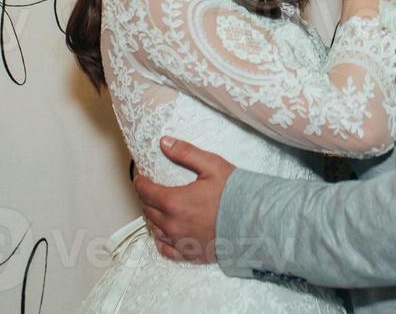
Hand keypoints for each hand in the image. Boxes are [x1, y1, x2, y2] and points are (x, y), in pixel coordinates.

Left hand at [133, 137, 235, 263]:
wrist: (254, 222)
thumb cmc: (234, 193)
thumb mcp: (211, 165)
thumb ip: (185, 153)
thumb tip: (164, 142)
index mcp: (174, 202)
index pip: (146, 191)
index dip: (140, 182)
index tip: (140, 177)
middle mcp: (172, 224)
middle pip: (148, 210)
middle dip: (145, 198)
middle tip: (149, 189)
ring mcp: (180, 241)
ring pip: (155, 229)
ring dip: (152, 217)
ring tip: (156, 207)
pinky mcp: (190, 253)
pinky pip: (166, 249)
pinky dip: (160, 240)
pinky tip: (163, 233)